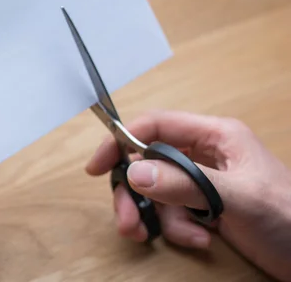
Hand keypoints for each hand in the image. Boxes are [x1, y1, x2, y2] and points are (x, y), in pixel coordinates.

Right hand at [86, 110, 290, 281]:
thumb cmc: (290, 219)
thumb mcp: (238, 199)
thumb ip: (185, 184)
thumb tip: (135, 172)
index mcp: (214, 136)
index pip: (155, 127)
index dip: (122, 141)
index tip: (98, 167)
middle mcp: (204, 155)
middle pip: (148, 163)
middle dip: (136, 194)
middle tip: (128, 221)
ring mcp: (203, 182)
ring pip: (156, 191)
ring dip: (157, 217)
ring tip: (173, 237)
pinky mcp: (204, 207)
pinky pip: (172, 213)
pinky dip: (178, 230)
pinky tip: (200, 241)